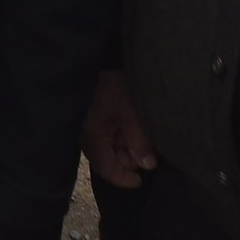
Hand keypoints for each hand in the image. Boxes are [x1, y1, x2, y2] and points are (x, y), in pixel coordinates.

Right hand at [81, 69, 152, 191]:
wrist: (103, 58)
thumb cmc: (115, 84)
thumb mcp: (130, 112)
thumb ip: (138, 139)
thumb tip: (148, 166)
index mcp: (93, 136)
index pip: (106, 169)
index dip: (123, 179)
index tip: (140, 181)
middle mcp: (89, 136)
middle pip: (111, 160)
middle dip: (130, 159)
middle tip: (149, 149)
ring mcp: (93, 128)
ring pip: (113, 149)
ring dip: (129, 147)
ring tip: (144, 133)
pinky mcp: (98, 120)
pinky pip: (111, 137)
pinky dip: (125, 137)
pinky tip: (136, 128)